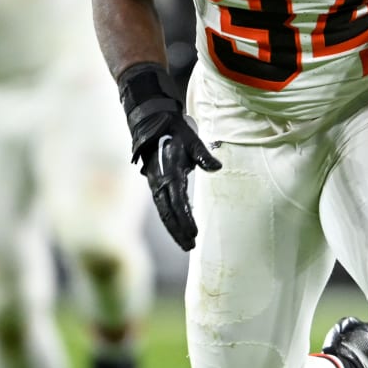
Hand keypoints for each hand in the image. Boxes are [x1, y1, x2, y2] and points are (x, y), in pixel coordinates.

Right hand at [119, 63, 221, 250]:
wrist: (151, 120)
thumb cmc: (173, 129)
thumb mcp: (191, 138)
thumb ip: (203, 154)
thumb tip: (216, 167)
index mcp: (168, 173)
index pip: (178, 203)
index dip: (186, 220)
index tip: (194, 234)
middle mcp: (159, 182)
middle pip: (169, 213)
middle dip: (179, 231)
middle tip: (191, 247)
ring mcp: (155, 184)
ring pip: (164, 212)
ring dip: (174, 228)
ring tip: (186, 244)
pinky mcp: (155, 183)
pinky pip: (162, 206)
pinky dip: (169, 219)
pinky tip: (177, 227)